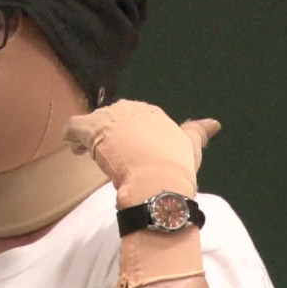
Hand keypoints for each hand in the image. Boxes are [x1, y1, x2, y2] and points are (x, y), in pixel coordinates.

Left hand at [63, 99, 219, 202]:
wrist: (157, 178)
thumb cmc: (176, 165)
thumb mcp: (190, 146)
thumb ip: (198, 132)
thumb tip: (214, 123)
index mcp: (151, 113)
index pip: (134, 116)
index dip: (127, 132)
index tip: (125, 148)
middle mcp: (129, 109)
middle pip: (112, 117)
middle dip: (107, 133)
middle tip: (106, 153)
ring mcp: (108, 118)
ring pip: (92, 122)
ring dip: (89, 136)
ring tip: (87, 153)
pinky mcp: (90, 129)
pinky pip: (74, 127)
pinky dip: (72, 136)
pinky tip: (74, 148)